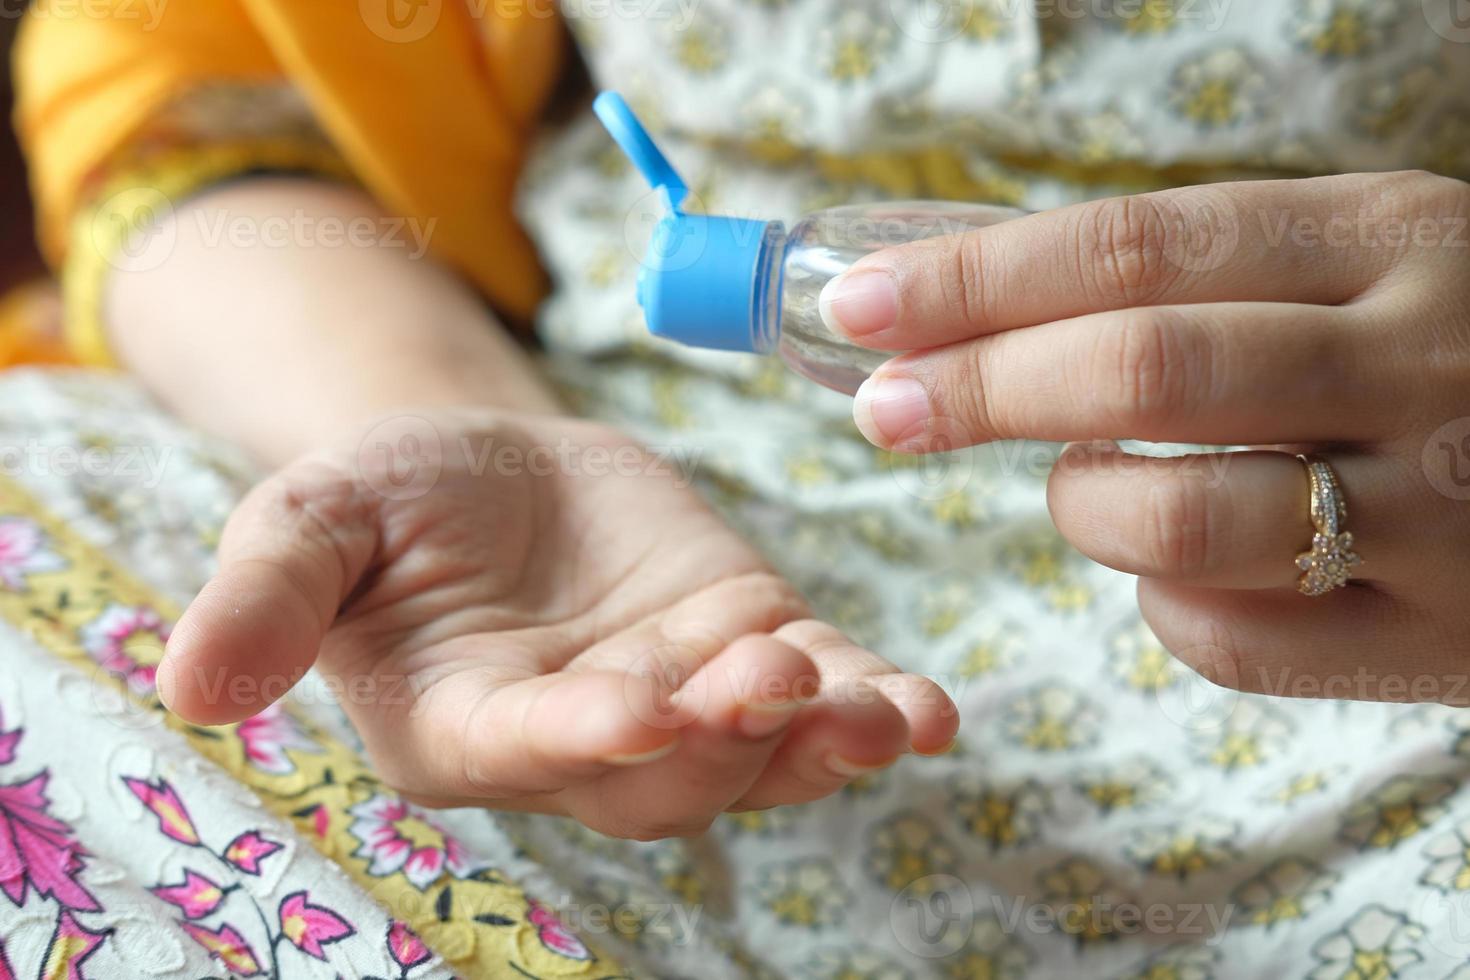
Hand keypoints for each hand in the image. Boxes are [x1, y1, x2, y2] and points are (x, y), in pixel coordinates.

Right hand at [159, 410, 956, 837]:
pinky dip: (874, 704)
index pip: (523, 750)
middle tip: (770, 680)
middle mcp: (582, 741)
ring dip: (821, 742)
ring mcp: (680, 701)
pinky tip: (929, 708)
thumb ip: (264, 596)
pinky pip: (821, 694)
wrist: (493, 473)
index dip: (579, 736)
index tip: (637, 707)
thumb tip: (188, 688)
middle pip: (662, 775)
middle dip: (721, 739)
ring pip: (757, 754)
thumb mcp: (312, 519)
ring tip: (886, 716)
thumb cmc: (390, 502)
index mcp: (464, 724)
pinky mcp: (750, 647)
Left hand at [821, 171, 1469, 703]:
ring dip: (1078, 504)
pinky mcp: (1431, 641)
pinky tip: (1177, 565)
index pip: (1138, 248)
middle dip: (981, 388)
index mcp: (1392, 237)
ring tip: (1074, 485)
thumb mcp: (1360, 260)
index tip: (862, 306)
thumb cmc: (1447, 345)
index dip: (979, 283)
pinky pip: (1225, 636)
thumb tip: (962, 295)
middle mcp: (1421, 364)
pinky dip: (1159, 601)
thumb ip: (1196, 272)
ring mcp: (1438, 515)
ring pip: (1174, 519)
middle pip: (1144, 372)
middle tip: (887, 407)